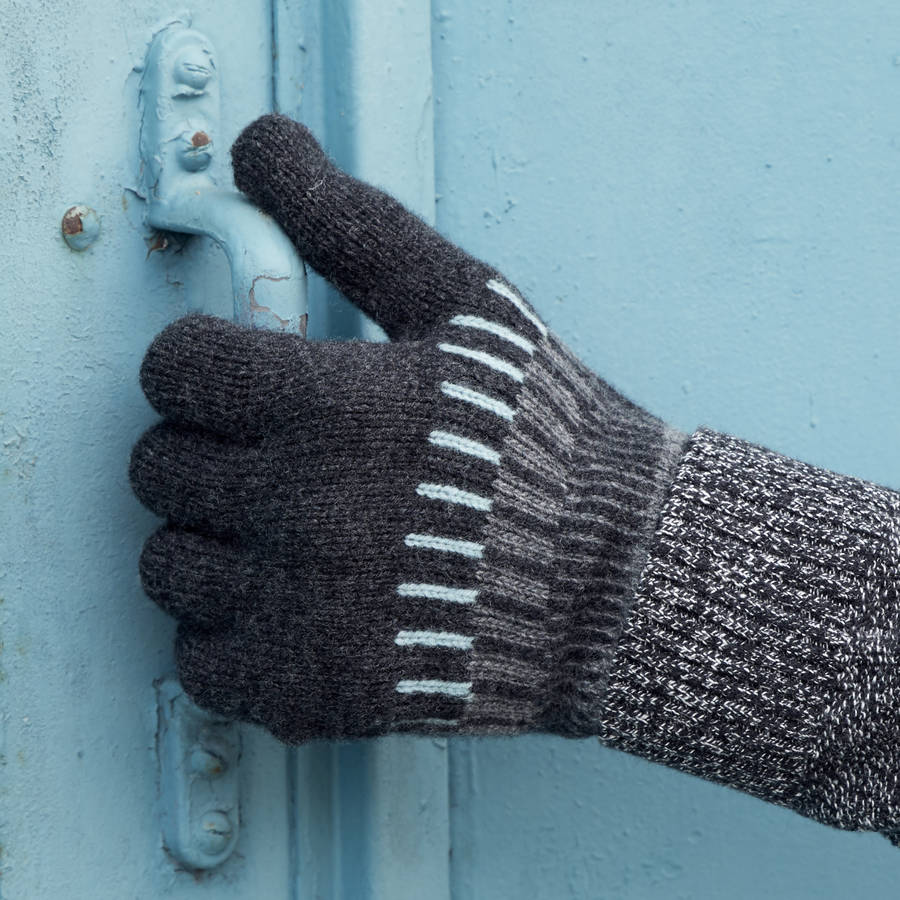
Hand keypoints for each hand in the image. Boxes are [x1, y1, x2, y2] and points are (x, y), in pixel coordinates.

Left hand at [130, 114, 682, 742]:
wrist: (620, 578)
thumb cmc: (553, 443)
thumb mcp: (467, 308)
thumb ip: (352, 223)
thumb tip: (265, 146)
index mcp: (327, 405)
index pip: (173, 370)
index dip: (202, 370)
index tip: (239, 386)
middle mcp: (302, 510)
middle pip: (157, 468)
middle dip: (212, 455)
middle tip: (283, 463)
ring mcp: (302, 612)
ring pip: (167, 567)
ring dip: (216, 546)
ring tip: (297, 538)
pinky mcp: (312, 694)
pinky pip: (200, 665)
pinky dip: (233, 639)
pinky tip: (299, 610)